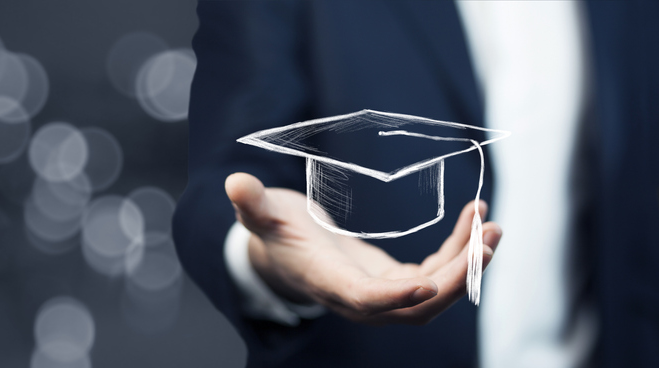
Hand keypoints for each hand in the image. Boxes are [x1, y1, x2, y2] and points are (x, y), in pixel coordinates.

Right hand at [225, 172, 501, 324]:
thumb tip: (235, 184)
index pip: (365, 299)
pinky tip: (474, 221)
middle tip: (487, 238)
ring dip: (467, 266)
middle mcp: (359, 297)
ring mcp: (381, 293)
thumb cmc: (273, 232)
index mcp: (328, 281)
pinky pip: (435, 276)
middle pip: (415, 306)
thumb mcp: (260, 214)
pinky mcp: (394, 280)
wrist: (283, 254)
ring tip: (491, 226)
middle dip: (456, 277)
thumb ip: (251, 203)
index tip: (429, 279)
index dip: (396, 294)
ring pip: (434, 296)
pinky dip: (458, 253)